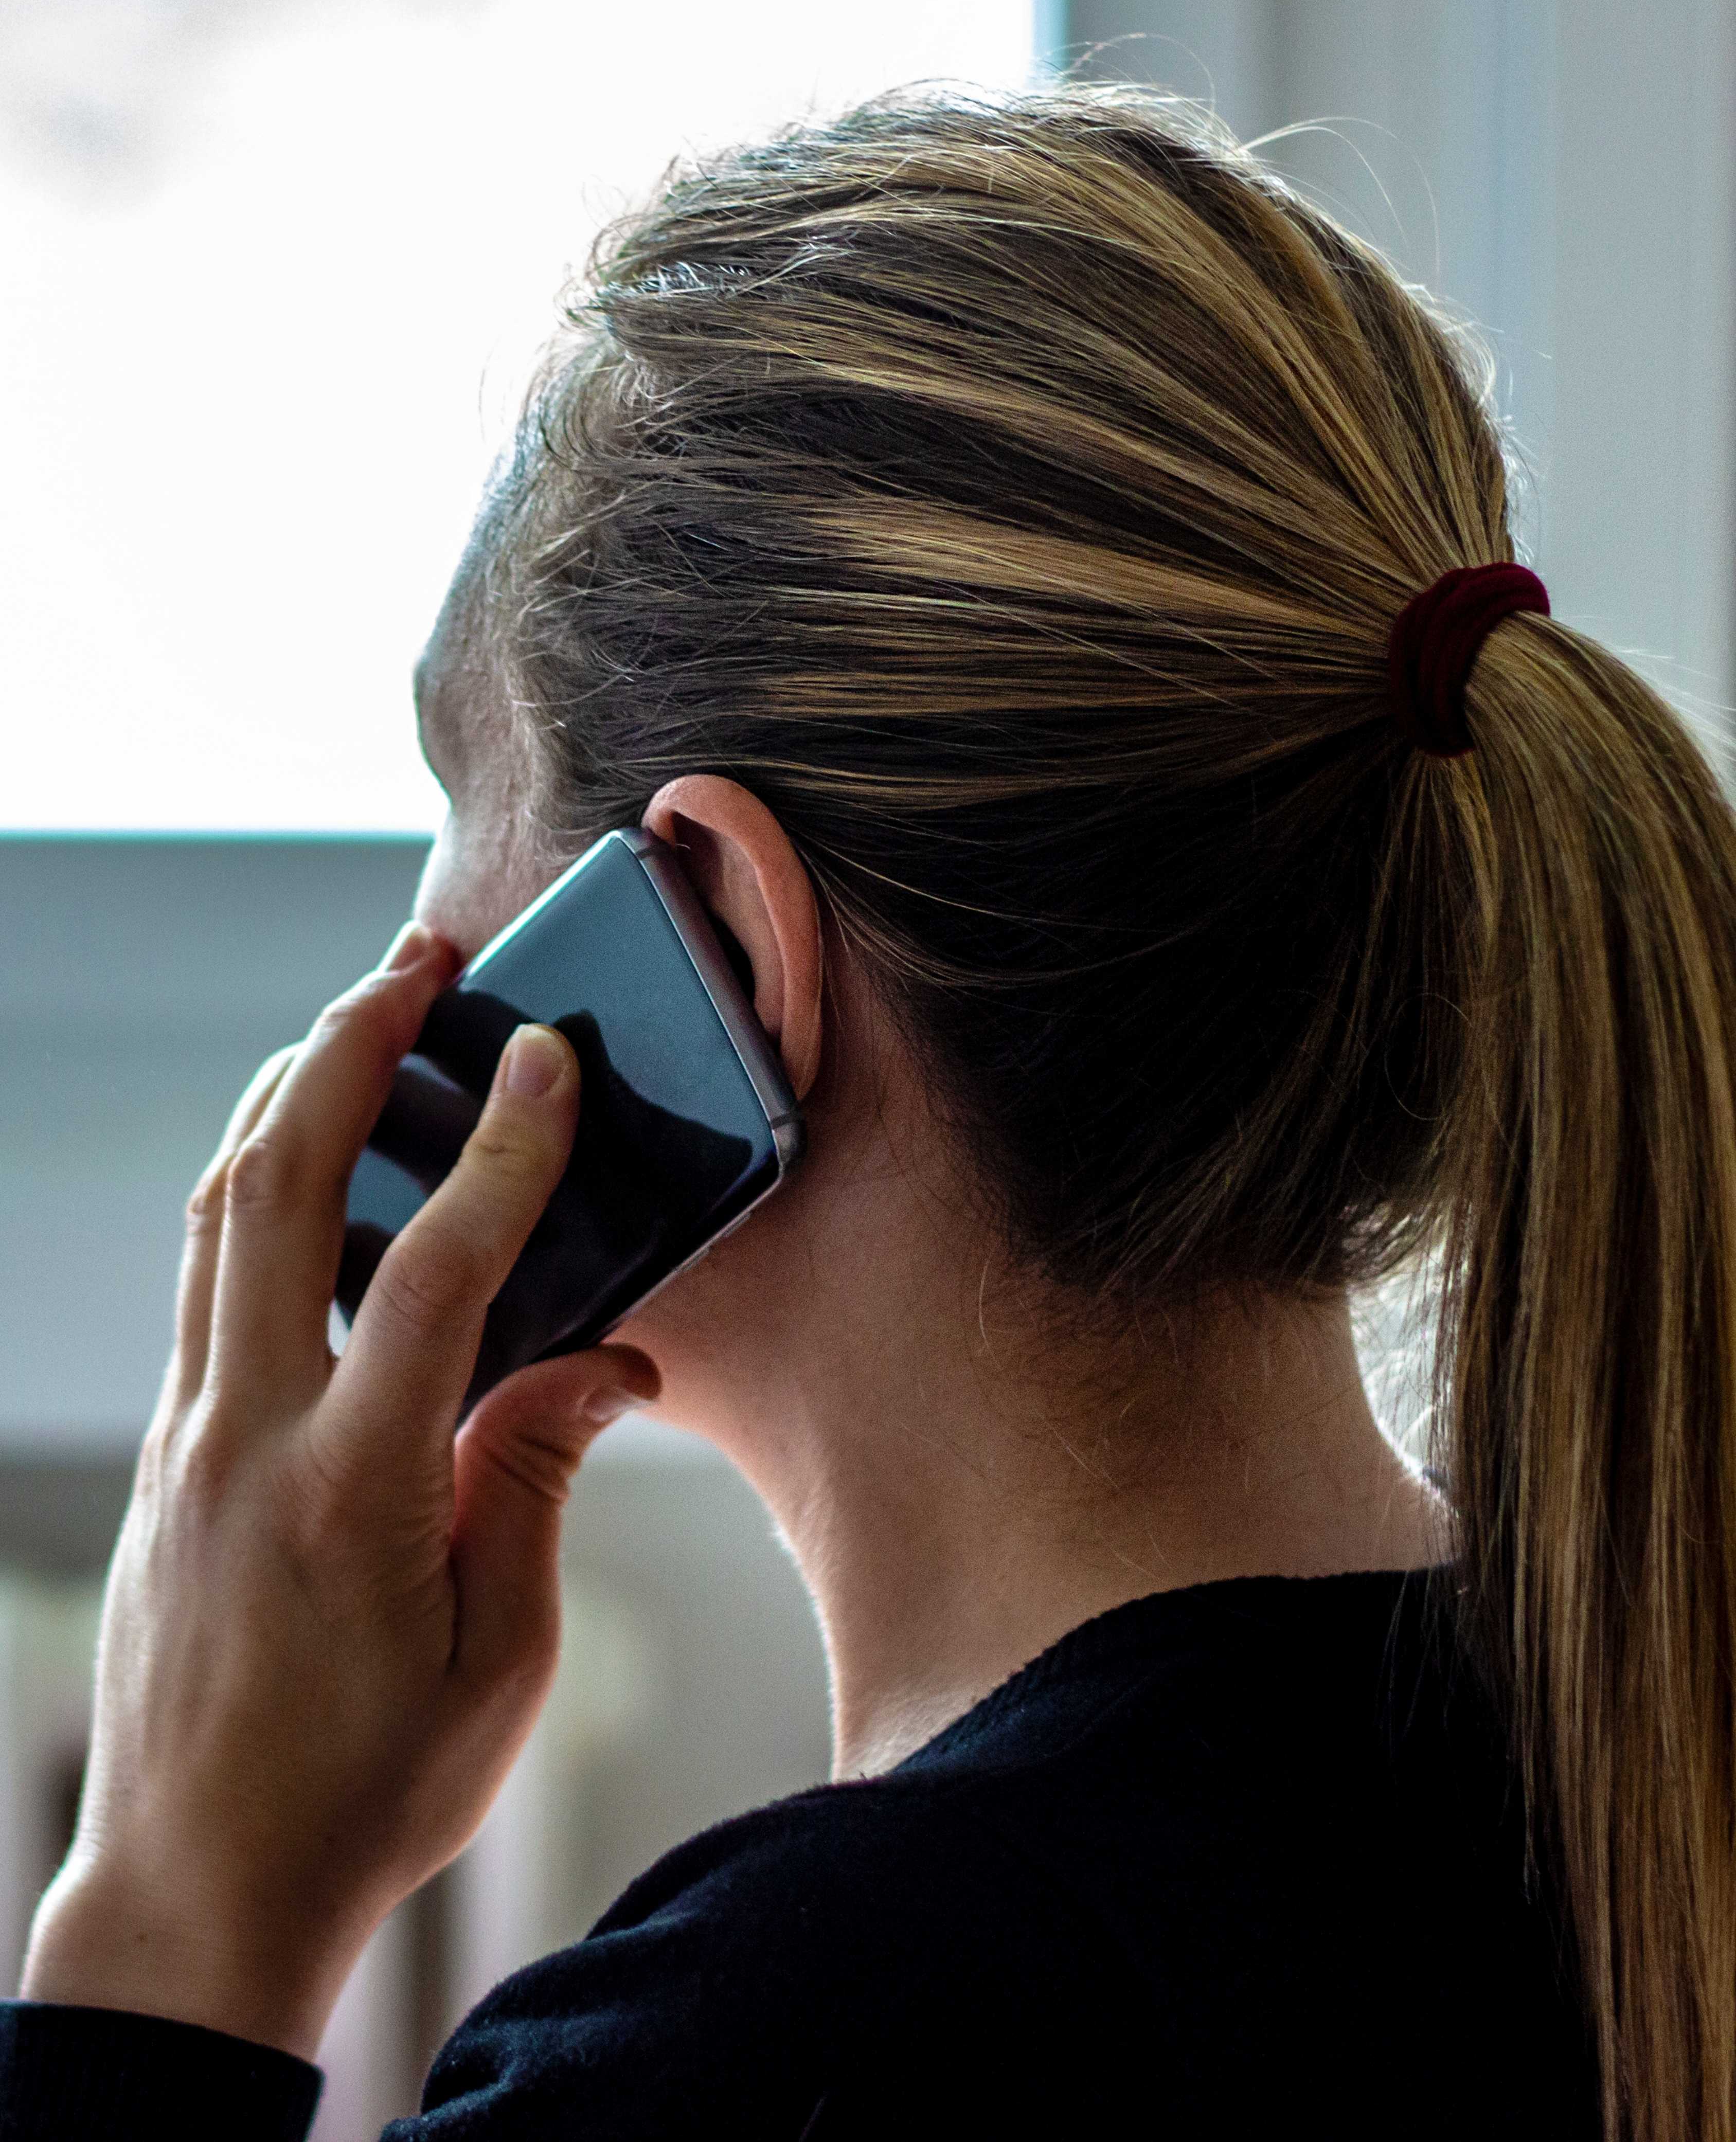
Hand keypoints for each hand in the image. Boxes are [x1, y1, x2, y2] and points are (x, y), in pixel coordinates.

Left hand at [20, 924, 658, 2057]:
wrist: (198, 1893)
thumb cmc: (366, 1793)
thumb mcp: (499, 1656)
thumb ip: (536, 1483)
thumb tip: (600, 1361)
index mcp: (350, 1491)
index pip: (436, 1273)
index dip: (504, 1152)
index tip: (547, 1060)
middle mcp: (246, 1441)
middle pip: (276, 1191)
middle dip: (348, 1052)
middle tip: (411, 964)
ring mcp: (190, 1443)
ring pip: (217, 1218)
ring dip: (286, 1100)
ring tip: (354, 1025)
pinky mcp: (170, 1459)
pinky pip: (202, 1281)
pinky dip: (250, 1187)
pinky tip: (301, 1163)